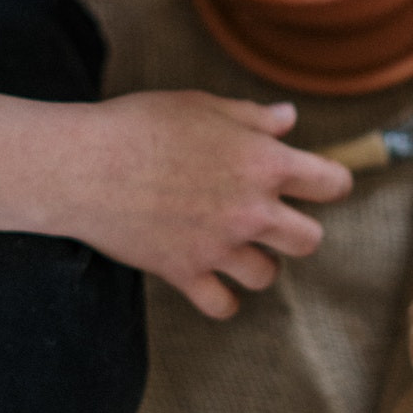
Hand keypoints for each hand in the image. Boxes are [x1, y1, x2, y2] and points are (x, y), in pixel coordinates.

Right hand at [56, 90, 352, 318]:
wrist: (81, 164)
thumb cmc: (141, 124)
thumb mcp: (203, 107)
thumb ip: (253, 118)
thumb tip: (289, 119)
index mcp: (264, 163)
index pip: (331, 184)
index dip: (331, 183)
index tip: (318, 185)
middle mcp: (251, 210)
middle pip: (309, 240)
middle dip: (296, 230)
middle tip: (272, 220)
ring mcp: (219, 247)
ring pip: (267, 275)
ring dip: (257, 263)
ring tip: (235, 247)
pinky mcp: (185, 273)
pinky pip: (224, 306)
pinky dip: (221, 299)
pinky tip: (212, 281)